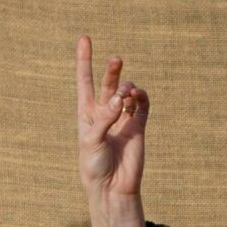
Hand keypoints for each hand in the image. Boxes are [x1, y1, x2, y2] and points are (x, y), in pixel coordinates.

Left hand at [75, 34, 147, 197]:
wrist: (112, 188)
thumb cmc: (94, 167)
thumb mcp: (92, 142)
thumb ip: (105, 118)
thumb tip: (121, 99)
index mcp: (86, 114)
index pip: (85, 82)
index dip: (84, 60)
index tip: (84, 38)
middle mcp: (104, 113)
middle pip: (108, 83)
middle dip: (112, 70)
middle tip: (116, 59)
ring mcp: (123, 119)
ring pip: (126, 93)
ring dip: (127, 88)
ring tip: (127, 92)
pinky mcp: (139, 127)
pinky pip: (142, 105)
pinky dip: (142, 97)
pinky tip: (138, 95)